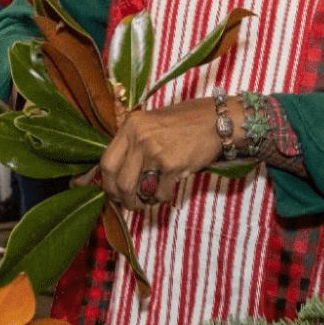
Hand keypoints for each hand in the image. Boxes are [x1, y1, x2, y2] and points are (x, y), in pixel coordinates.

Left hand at [98, 97, 219, 211]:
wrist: (217, 120)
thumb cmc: (184, 123)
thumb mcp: (151, 124)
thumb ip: (133, 144)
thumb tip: (115, 175)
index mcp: (130, 125)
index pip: (106, 162)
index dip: (107, 184)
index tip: (112, 193)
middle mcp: (139, 137)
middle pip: (119, 181)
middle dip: (123, 199)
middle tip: (131, 203)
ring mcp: (155, 151)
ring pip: (138, 190)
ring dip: (143, 201)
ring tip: (149, 199)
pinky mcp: (172, 164)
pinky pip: (160, 192)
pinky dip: (163, 196)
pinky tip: (169, 188)